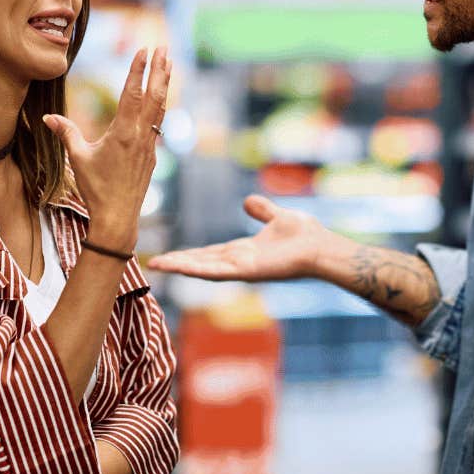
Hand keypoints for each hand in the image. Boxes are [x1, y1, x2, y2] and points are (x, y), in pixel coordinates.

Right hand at [44, 47, 169, 252]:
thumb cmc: (96, 189)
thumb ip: (66, 133)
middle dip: (159, 70)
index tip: (144, 50)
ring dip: (164, 84)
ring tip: (168, 64)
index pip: (132, 94)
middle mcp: (141, 135)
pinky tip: (162, 97)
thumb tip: (46, 117)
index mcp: (123, 133)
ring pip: (160, 107)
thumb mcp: (78, 158)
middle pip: (154, 96)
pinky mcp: (153, 153)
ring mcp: (150, 144)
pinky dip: (161, 105)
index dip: (138, 70)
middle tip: (163, 47)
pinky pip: (159, 122)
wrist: (118, 217)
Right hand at [147, 194, 338, 281]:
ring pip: (203, 268)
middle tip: (152, 262)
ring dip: (180, 266)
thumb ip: (262, 210)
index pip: (209, 253)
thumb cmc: (305, 235)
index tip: (168, 255)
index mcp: (243, 252)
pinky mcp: (247, 272)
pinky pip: (217, 271)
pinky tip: (178, 266)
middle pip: (201, 262)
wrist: (321, 247)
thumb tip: (248, 201)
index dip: (188, 254)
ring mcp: (241, 269)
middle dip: (177, 263)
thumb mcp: (277, 217)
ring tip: (156, 264)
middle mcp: (239, 263)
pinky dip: (196, 269)